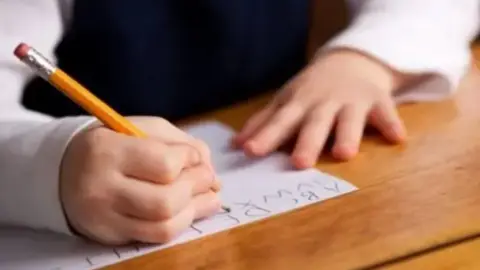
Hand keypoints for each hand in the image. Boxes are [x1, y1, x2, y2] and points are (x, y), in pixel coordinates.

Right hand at [60, 117, 220, 244]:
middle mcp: (102, 187)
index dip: (190, 160)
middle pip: (166, 200)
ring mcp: (104, 217)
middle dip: (198, 187)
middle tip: (209, 178)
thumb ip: (179, 142)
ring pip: (164, 226)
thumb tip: (210, 170)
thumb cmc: (113, 144)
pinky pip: (156, 237)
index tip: (195, 156)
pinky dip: (181, 223)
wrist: (64, 171)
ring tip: (207, 195)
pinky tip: (189, 209)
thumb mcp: (141, 128)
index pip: (164, 164)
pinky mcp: (111, 236)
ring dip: (195, 209)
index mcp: (107, 150)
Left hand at [233, 49, 409, 167]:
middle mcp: (324, 103)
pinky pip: (386, 113)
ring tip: (344, 154)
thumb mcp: (287, 101)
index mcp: (299, 104)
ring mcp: (352, 101)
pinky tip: (397, 138)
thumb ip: (264, 123)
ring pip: (350, 120)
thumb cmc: (312, 89)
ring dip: (347, 135)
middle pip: (314, 124)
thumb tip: (237, 145)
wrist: (351, 61)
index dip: (266, 137)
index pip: (280, 121)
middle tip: (299, 164)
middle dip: (307, 142)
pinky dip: (391, 123)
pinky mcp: (378, 101)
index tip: (250, 152)